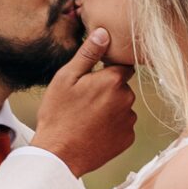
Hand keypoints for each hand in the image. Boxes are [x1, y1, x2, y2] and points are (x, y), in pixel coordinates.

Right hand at [31, 30, 136, 178]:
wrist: (59, 155)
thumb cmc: (58, 114)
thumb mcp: (66, 78)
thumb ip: (88, 54)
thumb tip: (104, 33)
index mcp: (113, 81)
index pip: (121, 65)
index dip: (107, 70)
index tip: (92, 78)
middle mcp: (127, 99)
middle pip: (122, 87)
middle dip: (107, 90)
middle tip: (83, 101)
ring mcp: (129, 121)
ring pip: (122, 106)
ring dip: (110, 108)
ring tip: (87, 118)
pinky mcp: (127, 139)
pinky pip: (123, 125)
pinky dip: (112, 126)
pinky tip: (93, 131)